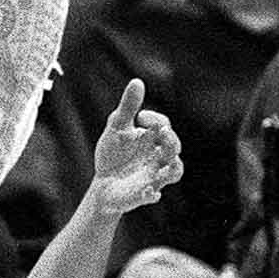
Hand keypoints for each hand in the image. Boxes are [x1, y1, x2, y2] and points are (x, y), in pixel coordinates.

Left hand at [90, 79, 183, 213]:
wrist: (104, 184)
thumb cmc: (114, 154)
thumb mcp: (117, 128)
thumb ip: (127, 107)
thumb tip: (137, 81)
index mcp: (154, 140)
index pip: (165, 127)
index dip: (157, 120)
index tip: (140, 116)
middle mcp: (159, 158)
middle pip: (174, 148)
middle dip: (171, 140)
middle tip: (160, 132)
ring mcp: (154, 176)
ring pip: (174, 173)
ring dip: (172, 168)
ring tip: (166, 162)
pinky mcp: (143, 194)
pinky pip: (152, 196)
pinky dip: (151, 194)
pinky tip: (148, 190)